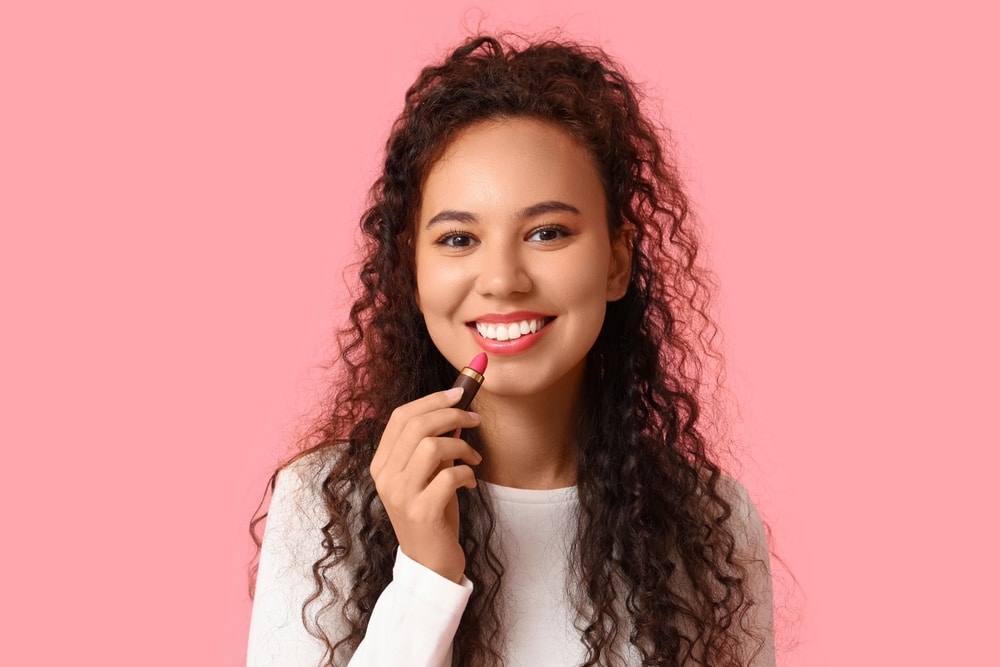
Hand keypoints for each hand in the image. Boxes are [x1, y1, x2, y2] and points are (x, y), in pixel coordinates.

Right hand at [369, 387, 481, 582]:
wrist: (430, 564)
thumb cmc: (433, 513)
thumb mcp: (430, 475)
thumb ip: (435, 445)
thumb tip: (457, 410)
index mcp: (382, 464)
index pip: (400, 417)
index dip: (431, 399)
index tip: (459, 392)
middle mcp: (385, 477)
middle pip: (416, 425)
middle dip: (452, 413)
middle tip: (475, 418)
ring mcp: (401, 495)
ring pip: (430, 446)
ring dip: (461, 445)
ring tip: (473, 456)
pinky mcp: (421, 512)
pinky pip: (449, 475)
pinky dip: (467, 473)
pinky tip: (470, 483)